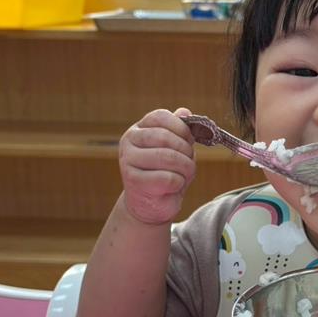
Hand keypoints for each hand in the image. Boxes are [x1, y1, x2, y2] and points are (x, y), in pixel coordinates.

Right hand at [119, 108, 195, 225]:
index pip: (161, 117)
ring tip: (184, 175)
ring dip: (185, 168)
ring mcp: (128, 161)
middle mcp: (129, 142)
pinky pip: (168, 178)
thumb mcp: (175, 148)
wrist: (151, 204)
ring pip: (169, 157)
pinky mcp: (134, 182)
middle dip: (186, 151)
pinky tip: (174, 186)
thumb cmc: (165, 173)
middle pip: (165, 137)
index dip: (181, 128)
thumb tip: (184, 112)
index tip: (189, 140)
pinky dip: (179, 183)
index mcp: (138, 129)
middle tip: (189, 162)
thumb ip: (179, 130)